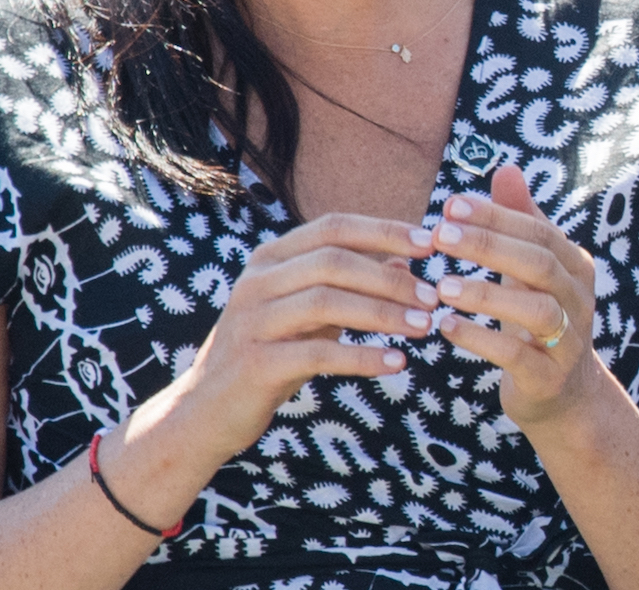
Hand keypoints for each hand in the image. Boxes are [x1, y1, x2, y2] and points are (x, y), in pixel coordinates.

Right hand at [175, 212, 434, 460]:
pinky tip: (397, 363)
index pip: (333, 227)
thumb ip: (350, 284)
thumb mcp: (308, 313)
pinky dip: (362, 357)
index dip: (384, 230)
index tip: (430, 243)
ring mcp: (252, 320)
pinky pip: (317, 354)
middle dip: (389, 276)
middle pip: (333, 261)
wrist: (204, 412)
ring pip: (327, 303)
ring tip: (424, 326)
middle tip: (433, 295)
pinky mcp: (254, 363)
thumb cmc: (269, 354)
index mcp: (270, 258)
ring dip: (383, 313)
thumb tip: (407, 261)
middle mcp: (257, 280)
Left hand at [429, 166, 601, 432]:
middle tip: (440, 235)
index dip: (495, 216)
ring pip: (536, 310)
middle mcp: (579, 298)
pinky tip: (447, 326)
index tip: (449, 205)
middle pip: (538, 263)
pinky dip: (481, 339)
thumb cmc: (537, 319)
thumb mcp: (531, 268)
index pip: (536, 230)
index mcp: (574, 264)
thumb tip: (506, 167)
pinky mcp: (551, 377)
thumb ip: (519, 219)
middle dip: (488, 246)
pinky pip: (518, 355)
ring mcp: (570, 340)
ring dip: (486, 295)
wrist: (564, 394)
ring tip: (442, 287)